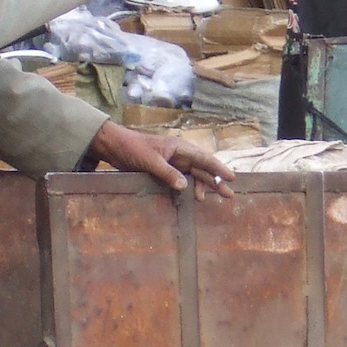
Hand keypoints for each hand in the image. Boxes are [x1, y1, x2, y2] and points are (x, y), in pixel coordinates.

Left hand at [86, 120, 234, 197]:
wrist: (114, 146)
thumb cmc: (132, 148)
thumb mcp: (150, 161)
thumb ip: (168, 173)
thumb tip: (185, 187)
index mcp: (179, 147)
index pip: (204, 158)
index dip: (219, 169)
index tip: (232, 178)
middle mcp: (180, 154)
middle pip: (202, 169)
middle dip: (215, 181)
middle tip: (229, 195)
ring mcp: (173, 162)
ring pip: (193, 175)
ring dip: (202, 186)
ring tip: (208, 200)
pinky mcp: (164, 170)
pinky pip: (181, 179)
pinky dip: (187, 188)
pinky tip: (191, 197)